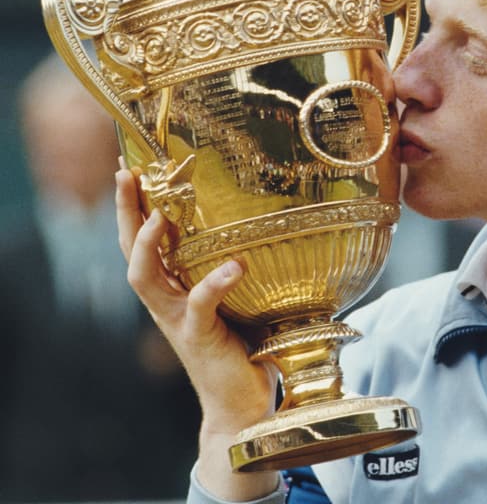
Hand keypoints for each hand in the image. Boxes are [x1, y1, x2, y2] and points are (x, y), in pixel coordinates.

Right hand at [116, 169, 279, 499]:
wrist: (243, 407)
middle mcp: (167, 302)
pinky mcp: (199, 338)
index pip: (143, 241)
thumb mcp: (241, 301)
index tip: (132, 166)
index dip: (134, 206)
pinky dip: (215, 283)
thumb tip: (273, 225)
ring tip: (157, 216)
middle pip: (131, 251)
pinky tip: (236, 264)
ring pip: (145, 278)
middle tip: (126, 173)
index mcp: (175, 289)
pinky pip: (199, 305)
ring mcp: (178, 320)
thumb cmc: (246, 349)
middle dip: (126, 211)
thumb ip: (242, 270)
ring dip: (148, 244)